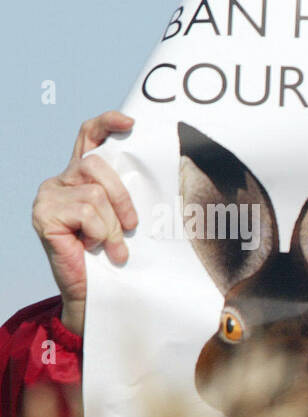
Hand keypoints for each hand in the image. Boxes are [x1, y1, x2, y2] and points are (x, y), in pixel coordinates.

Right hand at [31, 111, 138, 335]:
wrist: (94, 293)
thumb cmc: (111, 256)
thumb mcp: (123, 219)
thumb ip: (125, 195)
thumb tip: (154, 175)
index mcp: (81, 177)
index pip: (89, 137)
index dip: (107, 123)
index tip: (131, 123)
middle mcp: (60, 180)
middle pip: (96, 164)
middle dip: (121, 196)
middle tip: (131, 226)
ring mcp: (49, 195)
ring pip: (95, 193)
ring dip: (112, 225)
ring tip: (112, 246)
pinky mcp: (44, 213)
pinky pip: (87, 211)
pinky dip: (100, 233)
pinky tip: (93, 248)